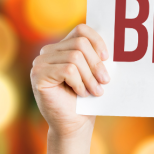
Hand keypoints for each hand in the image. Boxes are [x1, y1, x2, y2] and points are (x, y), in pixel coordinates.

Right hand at [30, 24, 109, 153]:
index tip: (107, 58)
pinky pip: (68, 70)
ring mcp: (40, 63)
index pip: (81, 29)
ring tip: (95, 91)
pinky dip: (79, 83)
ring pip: (75, 57)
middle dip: (96, 63)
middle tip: (105, 81)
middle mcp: (48, 52)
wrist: (74, 123)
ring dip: (90, 77)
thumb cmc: (87, 98)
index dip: (97, 41)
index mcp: (62, 47)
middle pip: (80, 43)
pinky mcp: (38, 75)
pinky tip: (81, 93)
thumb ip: (97, 56)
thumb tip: (116, 43)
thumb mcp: (94, 72)